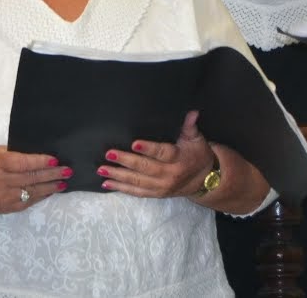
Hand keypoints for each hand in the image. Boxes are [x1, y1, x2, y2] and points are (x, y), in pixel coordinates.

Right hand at [0, 145, 67, 213]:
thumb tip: (41, 156)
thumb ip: (16, 154)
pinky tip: (50, 191)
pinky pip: (28, 202)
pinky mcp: (6, 209)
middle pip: (31, 178)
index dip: (41, 162)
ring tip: (64, 183)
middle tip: (68, 172)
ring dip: (50, 187)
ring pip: (32, 192)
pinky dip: (40, 196)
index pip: (24, 163)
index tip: (56, 161)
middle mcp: (1, 182)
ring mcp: (4, 198)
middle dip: (52, 175)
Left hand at [99, 110, 213, 198]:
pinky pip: (137, 192)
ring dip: (119, 176)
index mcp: (179, 158)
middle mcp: (169, 174)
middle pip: (145, 168)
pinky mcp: (156, 194)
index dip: (148, 149)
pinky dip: (122, 188)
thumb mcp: (197, 139)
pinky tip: (107, 183)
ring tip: (102, 169)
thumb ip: (189, 126)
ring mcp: (162, 187)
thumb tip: (191, 112)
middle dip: (126, 161)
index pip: (162, 153)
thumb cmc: (197, 154)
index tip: (134, 144)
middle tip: (109, 154)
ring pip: (138, 182)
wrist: (204, 180)